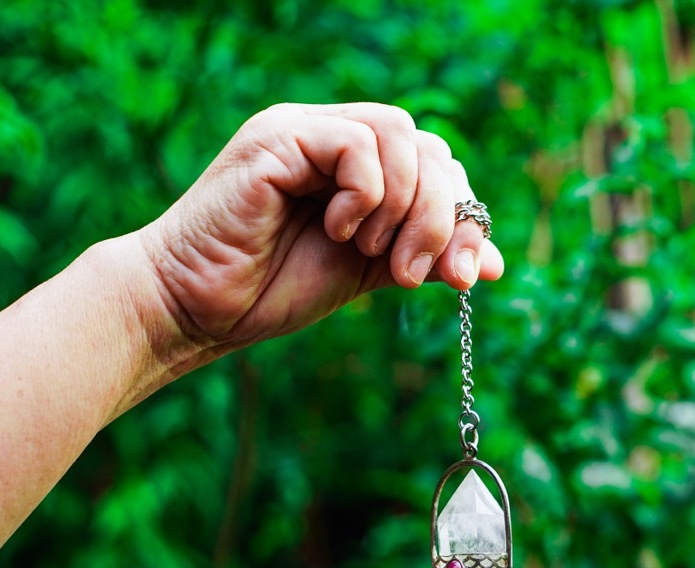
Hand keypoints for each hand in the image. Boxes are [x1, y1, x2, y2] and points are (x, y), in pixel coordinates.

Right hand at [134, 102, 503, 361]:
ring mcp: (304, 132)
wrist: (201, 308)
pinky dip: (366, 195)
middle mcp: (333, 138)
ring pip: (400, 132)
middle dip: (443, 215)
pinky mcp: (278, 138)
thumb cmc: (274, 288)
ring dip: (406, 206)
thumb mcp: (371, 272)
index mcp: (357, 167)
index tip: (464, 274)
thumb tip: (494, 263)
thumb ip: (426, 257)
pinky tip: (338, 230)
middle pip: (428, 144)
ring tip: (372, 253)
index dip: (464, 213)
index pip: (438, 162)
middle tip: (413, 273)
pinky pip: (356, 143)